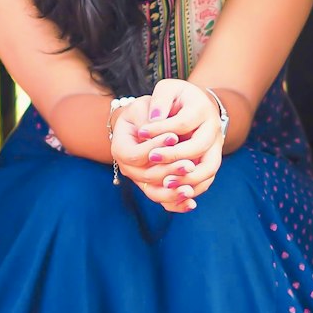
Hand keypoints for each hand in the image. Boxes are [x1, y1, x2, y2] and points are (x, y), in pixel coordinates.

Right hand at [110, 96, 199, 210]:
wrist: (144, 123)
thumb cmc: (144, 112)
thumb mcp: (143, 108)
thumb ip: (149, 117)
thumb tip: (159, 123)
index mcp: (120, 149)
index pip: (136, 155)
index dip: (154, 147)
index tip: (174, 136)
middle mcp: (127, 168)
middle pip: (147, 176)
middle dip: (169, 171)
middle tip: (189, 164)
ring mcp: (140, 179)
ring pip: (154, 192)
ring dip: (173, 192)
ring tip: (190, 188)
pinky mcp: (153, 186)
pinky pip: (163, 200)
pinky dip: (176, 204)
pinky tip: (191, 204)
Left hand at [133, 79, 224, 205]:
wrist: (197, 107)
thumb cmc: (178, 97)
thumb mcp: (168, 89)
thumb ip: (161, 100)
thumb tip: (153, 119)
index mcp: (202, 109)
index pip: (182, 123)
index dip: (160, 129)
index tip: (140, 132)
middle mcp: (214, 129)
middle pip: (199, 147)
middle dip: (174, 156)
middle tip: (151, 158)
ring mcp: (216, 147)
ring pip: (208, 169)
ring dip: (187, 178)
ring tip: (165, 183)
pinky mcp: (212, 161)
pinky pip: (206, 180)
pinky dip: (192, 189)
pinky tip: (173, 192)